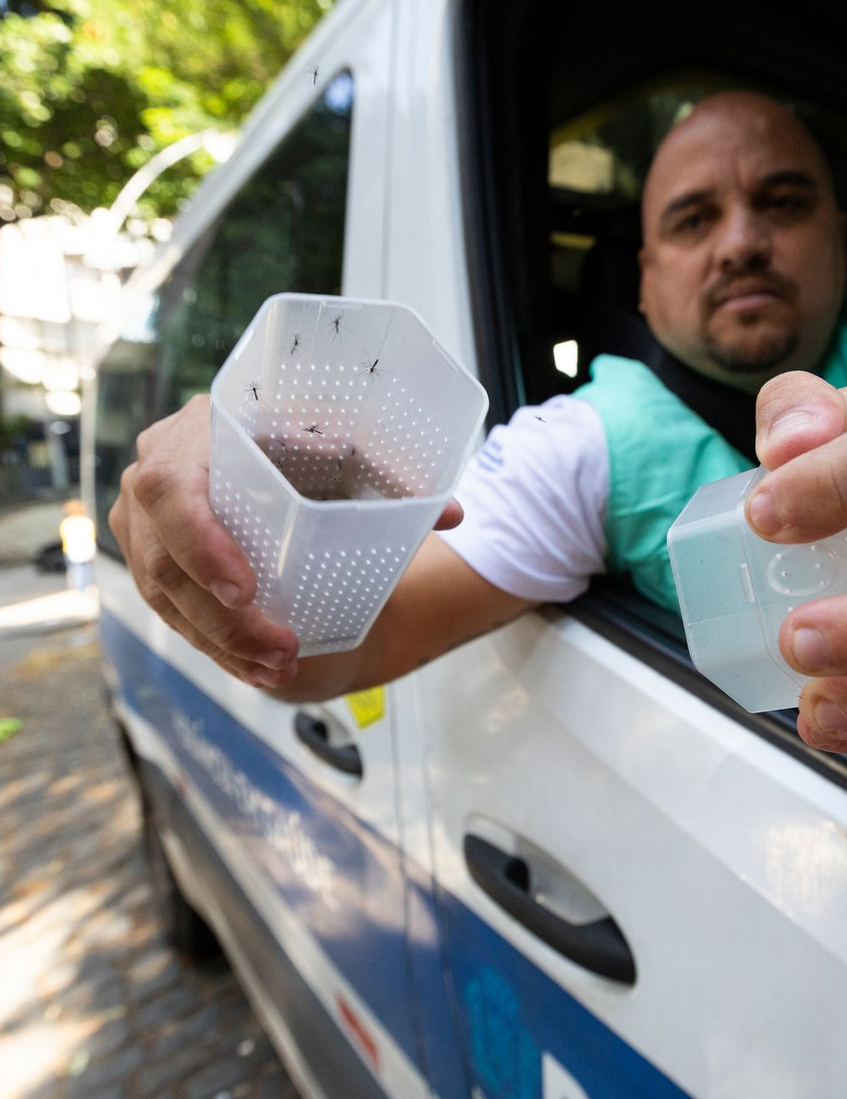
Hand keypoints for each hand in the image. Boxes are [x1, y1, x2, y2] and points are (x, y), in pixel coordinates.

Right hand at [109, 395, 463, 688]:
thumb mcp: (351, 458)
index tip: (247, 592)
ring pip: (164, 596)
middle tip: (281, 650)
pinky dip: (218, 648)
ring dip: (224, 642)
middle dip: (222, 619)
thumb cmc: (316, 456)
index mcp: (202, 428)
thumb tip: (450, 514)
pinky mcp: (150, 559)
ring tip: (279, 668)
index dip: (200, 544)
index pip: (170, 488)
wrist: (285, 473)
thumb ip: (396, 478)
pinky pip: (170, 614)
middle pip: (162, 557)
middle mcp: (158, 468)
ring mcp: (145, 520)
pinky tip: (259, 670)